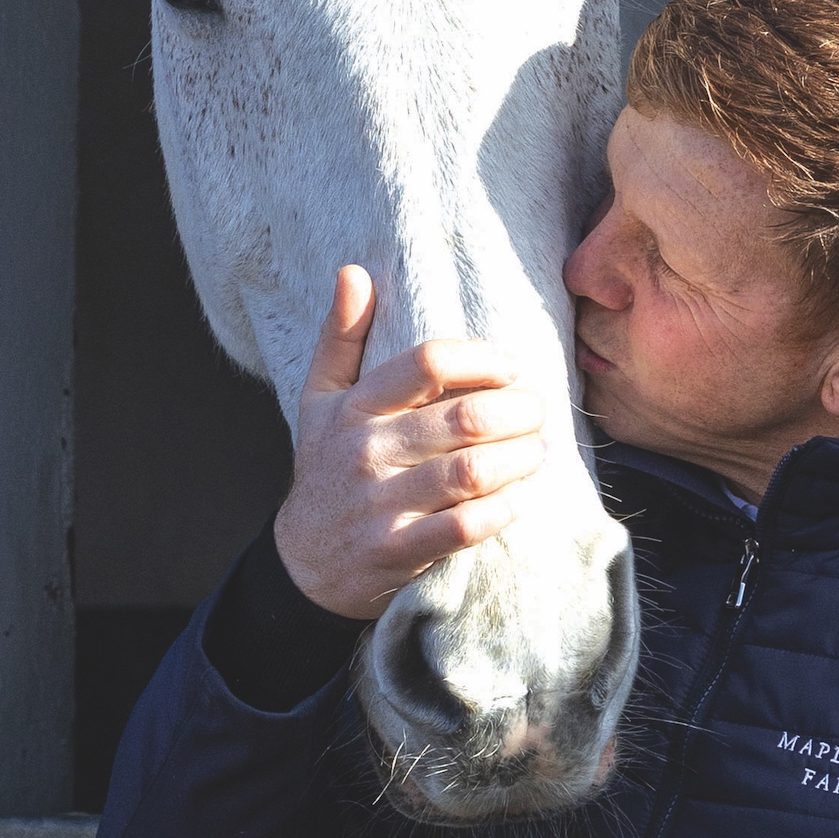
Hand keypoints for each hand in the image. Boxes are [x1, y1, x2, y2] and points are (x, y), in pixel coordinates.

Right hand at [272, 266, 546, 619]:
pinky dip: (503, 509)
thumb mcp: (320, 398)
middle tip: (536, 412)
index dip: (483, 359)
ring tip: (536, 449)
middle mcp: (368, 451)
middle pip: (465, 419)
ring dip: (520, 458)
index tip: (509, 369)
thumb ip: (341, 335)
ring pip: (472, 472)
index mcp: (356, 406)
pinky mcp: (399, 550)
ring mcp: (383, 504)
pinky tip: (516, 497)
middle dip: (518, 412)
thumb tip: (354, 272)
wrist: (303, 565)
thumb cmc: (326, 467)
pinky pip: (466, 526)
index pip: (429, 362)